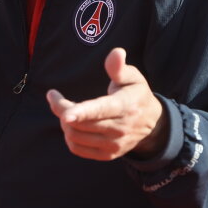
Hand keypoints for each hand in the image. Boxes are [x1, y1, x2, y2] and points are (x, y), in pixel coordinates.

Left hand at [46, 47, 167, 160]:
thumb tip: (116, 52)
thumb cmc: (137, 94)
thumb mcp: (133, 77)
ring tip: (66, 110)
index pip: (101, 110)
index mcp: (125, 106)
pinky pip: (78, 148)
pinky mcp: (107, 154)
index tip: (65, 113)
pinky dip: (69, 136)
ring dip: (64, 122)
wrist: (152, 124)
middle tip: (54, 96)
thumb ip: (119, 67)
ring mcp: (113, 145)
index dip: (81, 112)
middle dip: (61, 108)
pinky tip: (73, 124)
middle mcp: (120, 129)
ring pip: (76, 136)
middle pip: (81, 123)